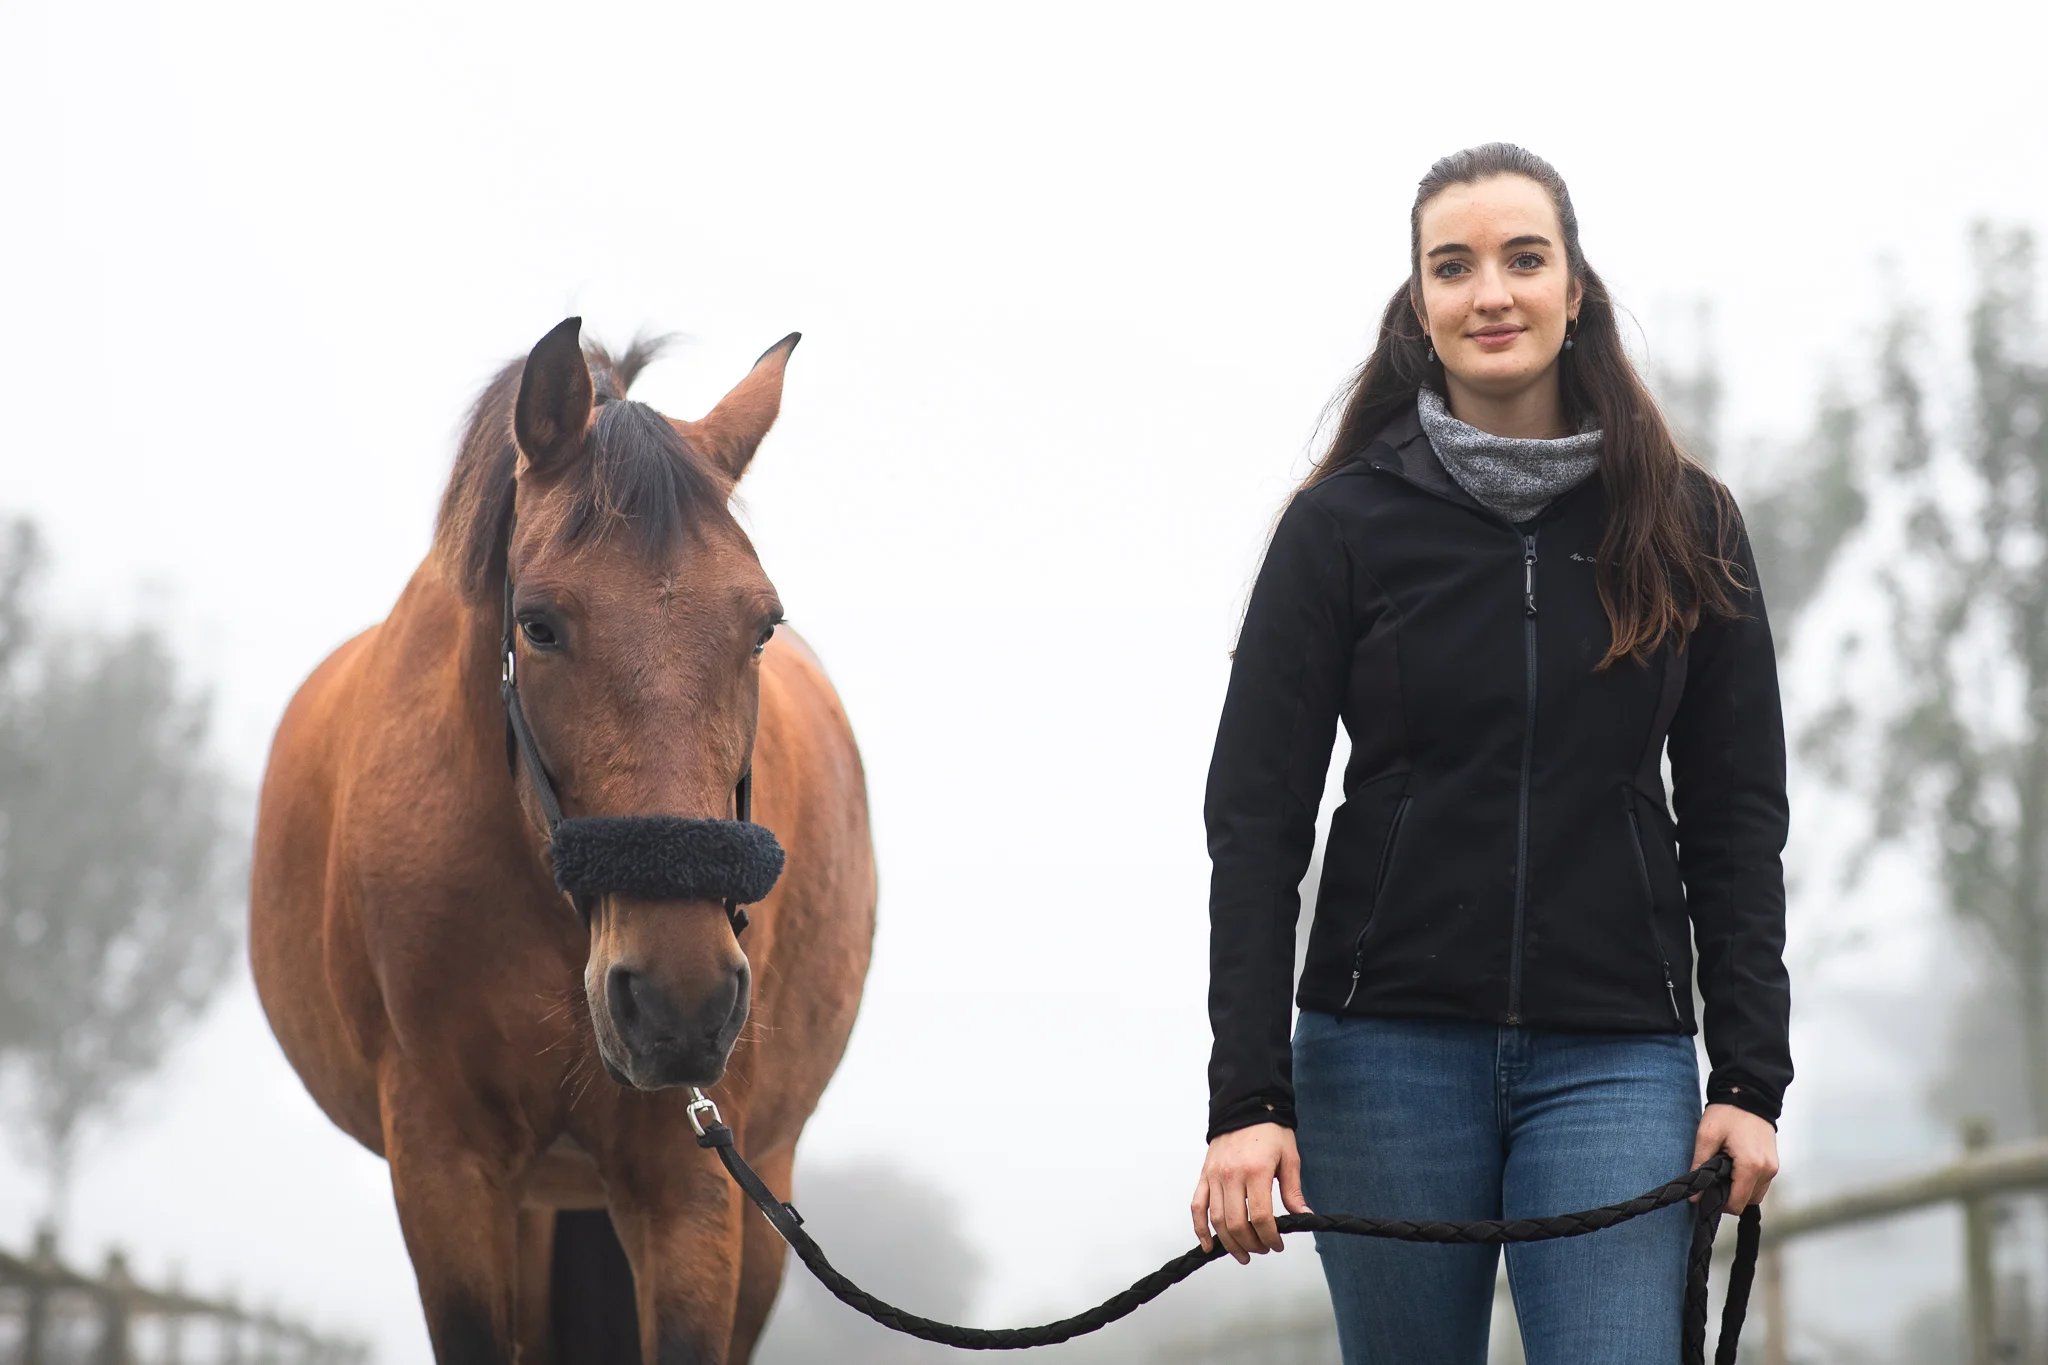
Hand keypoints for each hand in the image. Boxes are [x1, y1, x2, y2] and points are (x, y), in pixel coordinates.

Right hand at [1190, 1122, 1312, 1263]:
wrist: (1246, 1105)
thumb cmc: (1270, 1130)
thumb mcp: (1289, 1158)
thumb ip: (1293, 1190)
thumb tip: (1303, 1217)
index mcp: (1255, 1171)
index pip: (1260, 1216)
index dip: (1270, 1237)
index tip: (1278, 1244)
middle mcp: (1231, 1175)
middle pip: (1237, 1223)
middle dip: (1252, 1243)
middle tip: (1263, 1249)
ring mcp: (1214, 1176)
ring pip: (1216, 1219)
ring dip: (1229, 1243)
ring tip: (1243, 1254)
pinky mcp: (1204, 1175)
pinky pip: (1197, 1206)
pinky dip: (1200, 1229)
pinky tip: (1208, 1245)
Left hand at [1690, 1103, 1778, 1212]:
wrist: (1749, 1094)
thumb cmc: (1727, 1113)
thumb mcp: (1706, 1136)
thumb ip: (1699, 1166)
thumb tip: (1694, 1195)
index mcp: (1751, 1165)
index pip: (1737, 1203)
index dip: (1719, 1203)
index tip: (1705, 1193)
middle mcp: (1767, 1170)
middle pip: (1746, 1202)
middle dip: (1728, 1196)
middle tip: (1712, 1179)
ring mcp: (1773, 1168)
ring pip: (1755, 1195)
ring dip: (1739, 1190)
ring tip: (1723, 1170)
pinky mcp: (1773, 1164)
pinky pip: (1760, 1184)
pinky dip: (1747, 1182)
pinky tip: (1733, 1167)